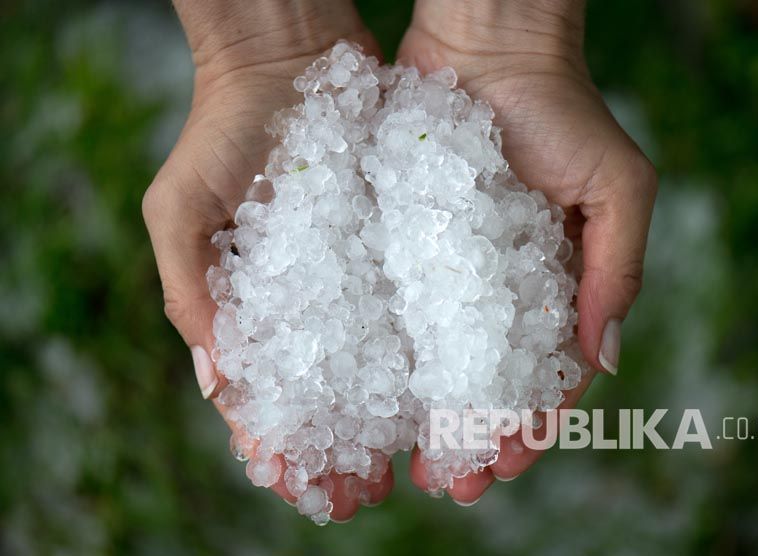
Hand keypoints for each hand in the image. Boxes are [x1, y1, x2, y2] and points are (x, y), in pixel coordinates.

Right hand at [142, 0, 388, 521]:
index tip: (304, 488)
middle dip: (346, 450)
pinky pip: (426, 308)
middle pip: (334, 393)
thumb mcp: (180, 210)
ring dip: (401, 419)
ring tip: (424, 465)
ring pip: (386, 364)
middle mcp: (317, 302)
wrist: (288, 58)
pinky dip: (438, 354)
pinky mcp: (405, 248)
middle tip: (364, 496)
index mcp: (259, 307)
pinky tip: (455, 391)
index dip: (285, 445)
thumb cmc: (221, 131)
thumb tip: (218, 383)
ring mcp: (363, 278)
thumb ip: (190, 292)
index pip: (270, 394)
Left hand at [398, 0, 656, 502]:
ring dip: (424, 415)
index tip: (506, 464)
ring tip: (406, 463)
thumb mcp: (618, 186)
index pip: (545, 373)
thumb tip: (606, 359)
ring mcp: (446, 271)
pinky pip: (393, 310)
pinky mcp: (402, 247)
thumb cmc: (561, 110)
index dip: (531, 424)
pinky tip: (367, 395)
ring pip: (435, 359)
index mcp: (553, 285)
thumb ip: (618, 269)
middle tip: (452, 485)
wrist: (484, 47)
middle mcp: (496, 288)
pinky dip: (385, 356)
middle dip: (472, 437)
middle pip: (484, 380)